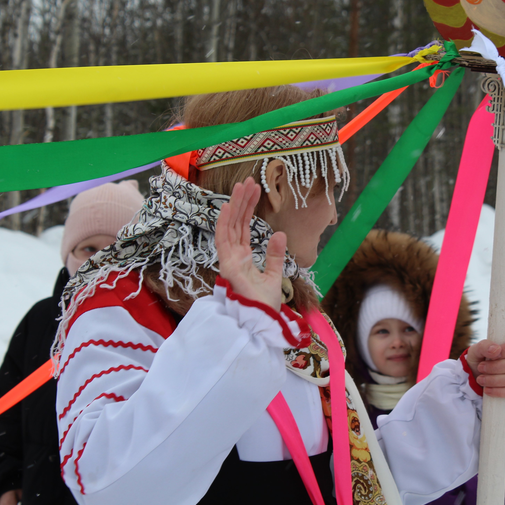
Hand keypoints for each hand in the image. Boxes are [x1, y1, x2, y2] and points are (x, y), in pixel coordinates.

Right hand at [214, 178, 287, 311]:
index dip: (248, 208)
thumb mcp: (274, 275)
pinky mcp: (228, 266)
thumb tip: (280, 234)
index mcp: (242, 258)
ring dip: (235, 205)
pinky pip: (224, 240)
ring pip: (229, 227)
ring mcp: (229, 261)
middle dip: (242, 202)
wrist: (263, 322)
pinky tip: (230, 206)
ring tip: (242, 186)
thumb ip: (274, 255)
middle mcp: (233, 257)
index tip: (255, 190)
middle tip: (249, 181)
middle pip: (236, 223)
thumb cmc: (265, 305)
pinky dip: (225, 222)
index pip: (243, 228)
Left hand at [465, 336, 504, 403]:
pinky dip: (499, 392)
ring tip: (481, 380)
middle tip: (481, 368)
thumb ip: (484, 346)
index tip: (493, 356)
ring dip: (495, 380)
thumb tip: (496, 349)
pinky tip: (488, 390)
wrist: (476, 380)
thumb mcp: (476, 351)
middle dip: (496, 367)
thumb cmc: (480, 361)